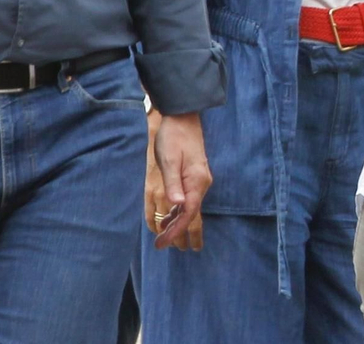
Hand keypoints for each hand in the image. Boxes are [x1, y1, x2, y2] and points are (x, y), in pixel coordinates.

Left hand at [152, 112, 212, 249]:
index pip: (188, 213)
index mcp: (197, 181)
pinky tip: (169, 217)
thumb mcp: (170, 160)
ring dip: (177, 223)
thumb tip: (177, 205)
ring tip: (163, 237)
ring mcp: (198, 180)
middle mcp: (201, 183)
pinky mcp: (193, 176)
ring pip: (190, 208)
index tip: (162, 244)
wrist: (183, 117)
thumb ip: (173, 183)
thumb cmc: (174, 137)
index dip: (176, 231)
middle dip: (179, 232)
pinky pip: (187, 199)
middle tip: (163, 247)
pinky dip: (178, 211)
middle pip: (191, 214)